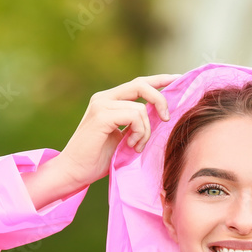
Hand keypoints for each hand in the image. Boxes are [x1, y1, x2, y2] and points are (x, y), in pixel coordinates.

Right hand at [24, 73, 179, 208]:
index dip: (160, 80)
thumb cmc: (98, 160)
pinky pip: (134, 116)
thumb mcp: (124, 138)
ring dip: (145, 131)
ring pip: (140, 108)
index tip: (178, 80)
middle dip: (160, 100)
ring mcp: (101, 105)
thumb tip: (160, 117)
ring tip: (135, 146)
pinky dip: (138, 133)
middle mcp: (104, 98)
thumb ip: (137, 124)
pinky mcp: (101, 115)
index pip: (139, 83)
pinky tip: (130, 145)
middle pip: (142, 85)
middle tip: (165, 120)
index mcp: (109, 101)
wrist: (73, 171)